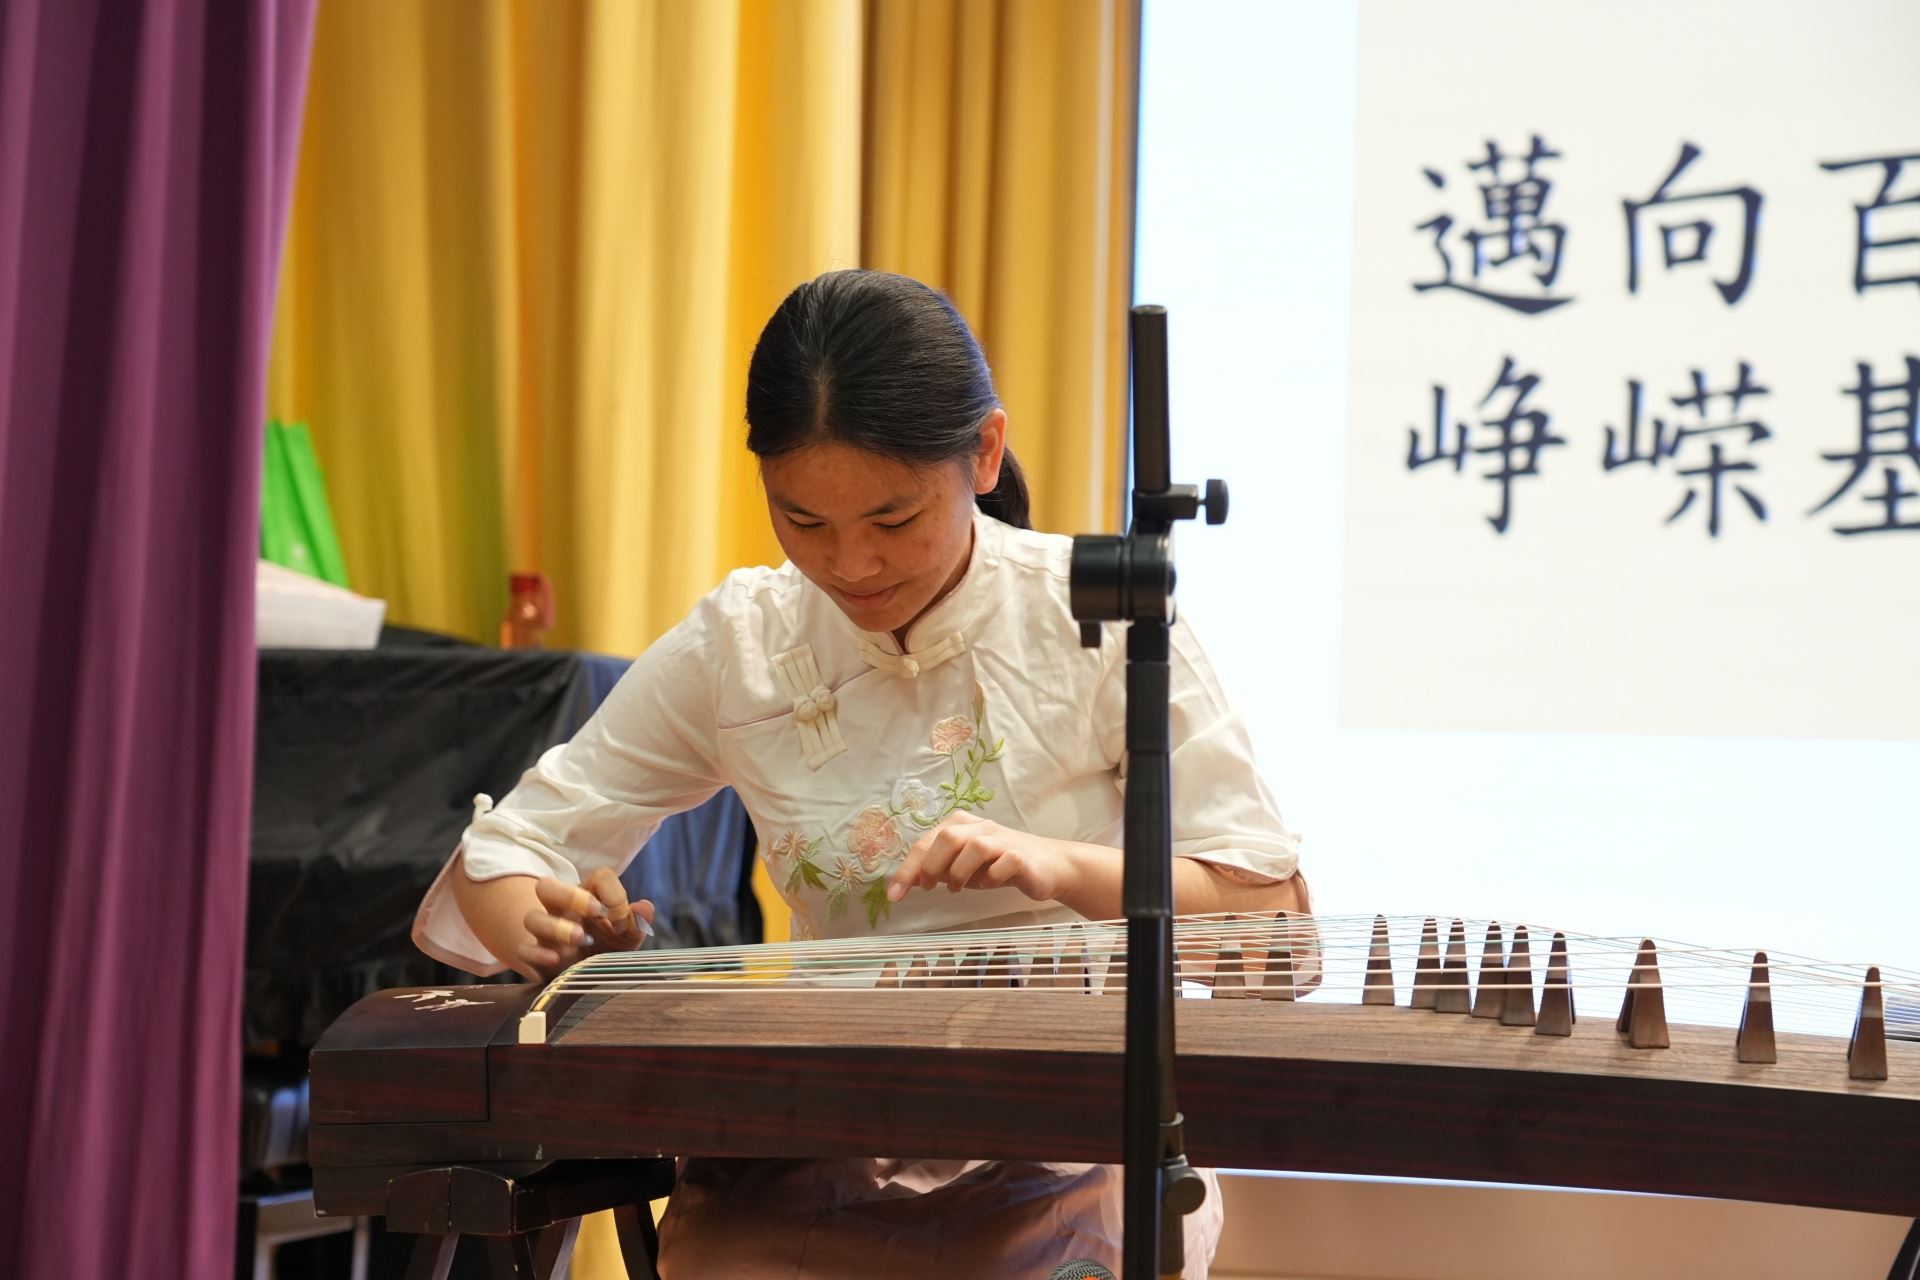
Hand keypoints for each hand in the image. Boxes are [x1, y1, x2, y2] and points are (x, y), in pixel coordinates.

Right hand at [518, 868, 653, 979]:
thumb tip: (644, 908)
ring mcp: (543, 933)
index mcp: (587, 898)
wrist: (581, 978)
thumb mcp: (626, 937)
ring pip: (532, 918)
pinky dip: (538, 953)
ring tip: (580, 939)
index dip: (614, 894)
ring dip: (556, 926)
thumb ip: (637, 923)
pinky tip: (557, 959)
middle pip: (547, 886)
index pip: (599, 877)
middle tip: (595, 912)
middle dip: (570, 895)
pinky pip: (524, 950)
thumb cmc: (605, 948)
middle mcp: (560, 911)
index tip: (622, 919)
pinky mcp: (533, 958)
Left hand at [887, 812, 1077, 904]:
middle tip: (931, 888)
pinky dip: (991, 878)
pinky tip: (991, 884)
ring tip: (958, 888)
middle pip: (947, 838)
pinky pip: (1002, 864)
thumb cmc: (998, 865)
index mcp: (960, 825)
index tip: (894, 896)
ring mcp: (1002, 839)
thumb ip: (937, 868)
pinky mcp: (1021, 856)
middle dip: (932, 866)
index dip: (907, 869)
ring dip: (960, 872)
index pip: (926, 843)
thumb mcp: (962, 866)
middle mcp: (980, 827)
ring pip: (974, 847)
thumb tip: (908, 882)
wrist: (1047, 866)